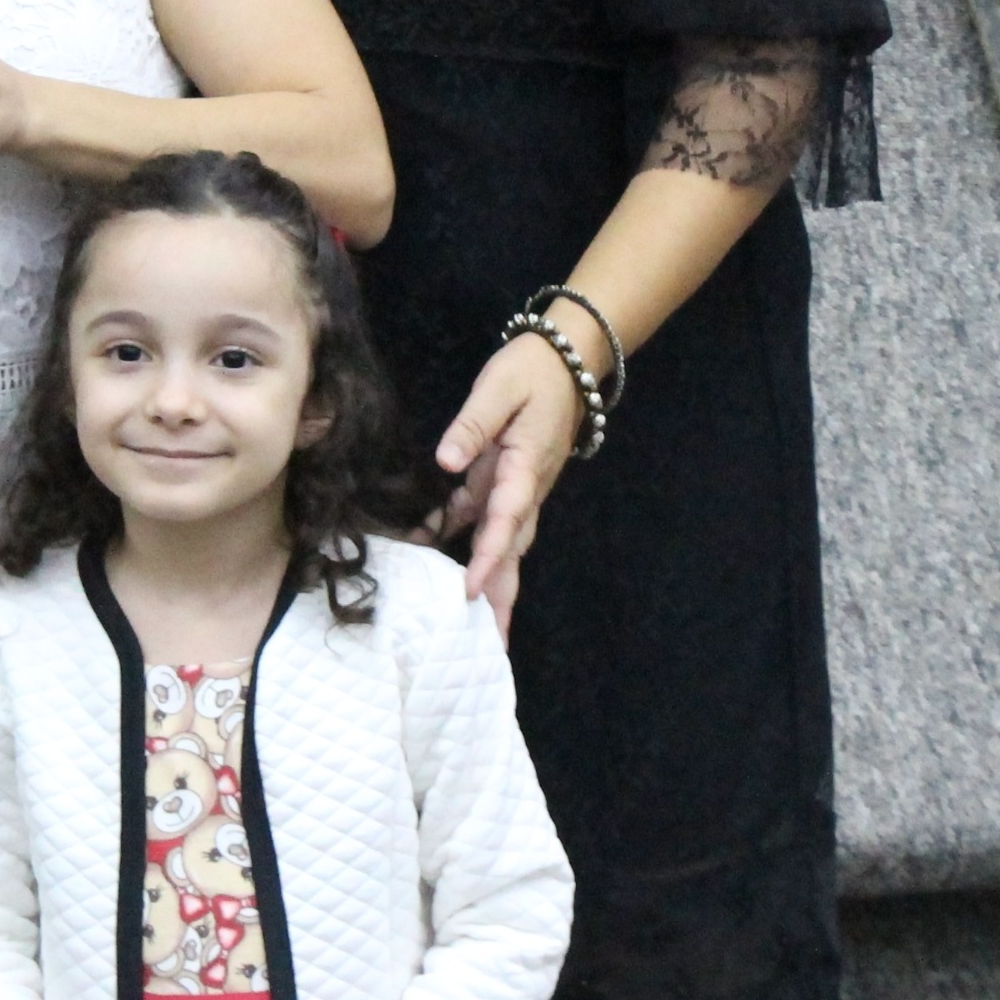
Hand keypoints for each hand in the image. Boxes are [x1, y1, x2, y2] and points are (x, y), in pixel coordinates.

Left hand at [436, 330, 591, 626]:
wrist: (567, 356)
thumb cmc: (532, 371)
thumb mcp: (498, 389)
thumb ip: (472, 425)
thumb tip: (446, 462)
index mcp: (525, 468)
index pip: (506, 521)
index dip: (489, 558)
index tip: (470, 591)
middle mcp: (525, 488)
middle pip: (513, 550)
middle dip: (502, 596)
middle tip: (491, 643)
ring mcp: (516, 487)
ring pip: (503, 543)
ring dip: (490, 581)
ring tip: (474, 624)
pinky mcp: (504, 478)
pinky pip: (482, 518)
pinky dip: (461, 541)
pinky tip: (432, 557)